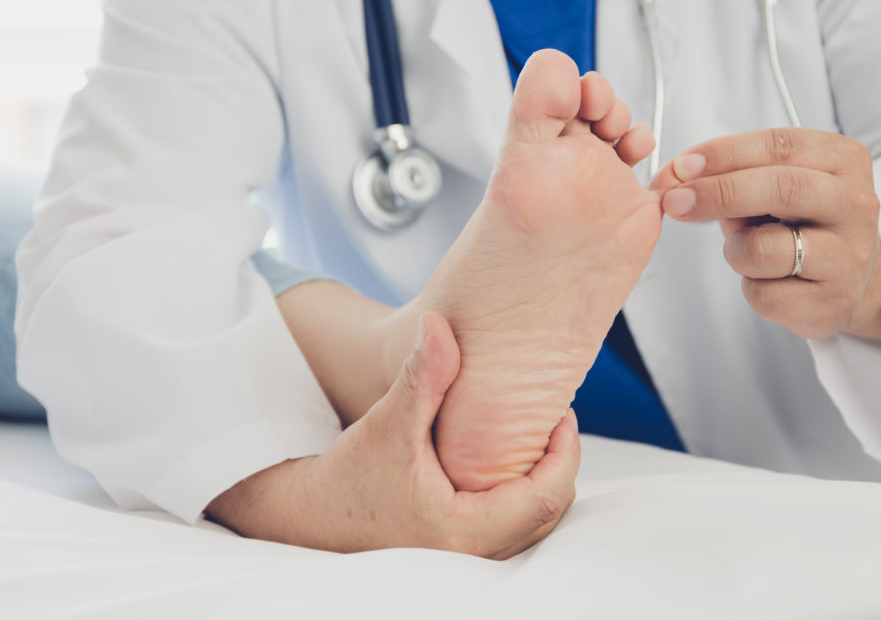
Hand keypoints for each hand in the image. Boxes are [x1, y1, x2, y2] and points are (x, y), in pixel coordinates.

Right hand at [206, 312, 580, 558]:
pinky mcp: (465, 548)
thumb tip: (438, 324)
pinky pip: (517, 524)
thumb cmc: (350, 473)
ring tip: (536, 432)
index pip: (545, 495)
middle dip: (559, 461)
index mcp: (464, 528)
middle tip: (552, 416)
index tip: (561, 410)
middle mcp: (474, 551)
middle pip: (550, 510)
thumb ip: (420, 376)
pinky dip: (525, 490)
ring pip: (537, 521)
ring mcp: (471, 555)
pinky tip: (511, 456)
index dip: (564, 450)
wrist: (315, 512)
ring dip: (544, 476)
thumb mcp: (388, 421)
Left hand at [650, 128, 880, 342]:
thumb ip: (728, 175)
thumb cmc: (796, 223)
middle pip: (781, 187)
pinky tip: (765, 279)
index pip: (780, 145)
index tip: (682, 165)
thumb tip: (672, 177)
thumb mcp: (770, 187)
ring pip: (766, 247)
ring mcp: (848, 255)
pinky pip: (766, 294)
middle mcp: (855, 204)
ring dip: (734, 249)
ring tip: (743, 250)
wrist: (845, 281)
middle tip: (675, 201)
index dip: (724, 153)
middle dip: (718, 192)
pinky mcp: (834, 300)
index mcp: (842, 160)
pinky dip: (749, 286)